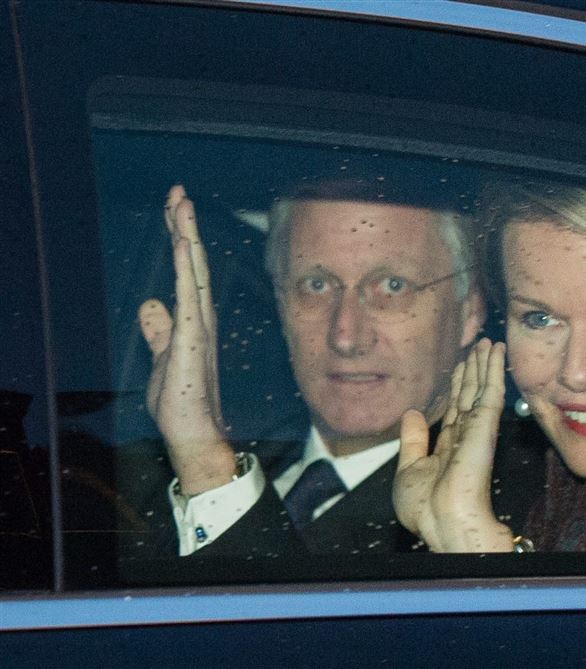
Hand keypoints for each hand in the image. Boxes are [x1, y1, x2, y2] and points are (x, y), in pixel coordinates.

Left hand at [138, 185, 235, 494]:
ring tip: (182, 205)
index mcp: (193, 319)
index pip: (185, 271)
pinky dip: (188, 269)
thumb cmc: (182, 401)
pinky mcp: (192, 340)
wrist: (195, 433)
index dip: (179, 239)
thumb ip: (158, 329)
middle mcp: (200, 317)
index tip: (175, 209)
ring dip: (187, 237)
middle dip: (184, 226)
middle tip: (178, 192)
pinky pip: (190, 297)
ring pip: (194, 272)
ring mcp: (199, 327)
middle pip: (192, 263)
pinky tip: (185, 246)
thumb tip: (150, 304)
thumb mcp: (163, 357)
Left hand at [394, 338, 513, 551]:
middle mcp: (466, 435)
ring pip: (481, 388)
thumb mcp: (409, 468)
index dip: (458, 386)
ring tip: (487, 343)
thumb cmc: (427, 508)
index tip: (461, 366)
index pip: (455, 408)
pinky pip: (491, 391)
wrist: (443, 521)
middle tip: (477, 346)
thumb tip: (412, 413)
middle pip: (470, 394)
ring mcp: (478, 429)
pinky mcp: (486, 425)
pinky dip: (494, 369)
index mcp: (450, 446)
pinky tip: (495, 351)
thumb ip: (412, 439)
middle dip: (474, 370)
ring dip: (485, 364)